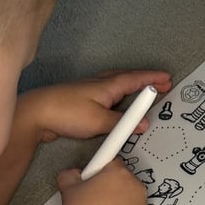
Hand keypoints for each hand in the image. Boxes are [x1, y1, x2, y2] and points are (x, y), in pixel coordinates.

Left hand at [16, 70, 173, 142]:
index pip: (137, 79)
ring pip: (117, 86)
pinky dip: (119, 97)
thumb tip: (142, 125)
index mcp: (108, 85)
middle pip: (129, 79)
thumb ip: (122, 124)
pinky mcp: (82, 101)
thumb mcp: (99, 122)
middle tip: (161, 86)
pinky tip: (117, 106)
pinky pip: (108, 95)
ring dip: (132, 88)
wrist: (36, 114)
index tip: (167, 80)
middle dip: (146, 82)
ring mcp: (90, 91)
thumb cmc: (66, 112)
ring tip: (144, 94)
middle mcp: (100, 84)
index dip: (153, 80)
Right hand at [56, 160, 147, 204]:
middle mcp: (134, 185)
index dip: (100, 169)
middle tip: (92, 198)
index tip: (94, 176)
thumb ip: (70, 175)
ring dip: (117, 200)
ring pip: (128, 195)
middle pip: (121, 178)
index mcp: (118, 172)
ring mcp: (141, 204)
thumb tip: (72, 174)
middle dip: (108, 185)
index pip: (111, 161)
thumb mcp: (68, 190)